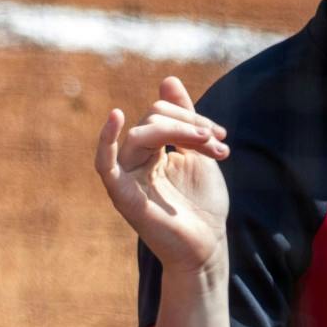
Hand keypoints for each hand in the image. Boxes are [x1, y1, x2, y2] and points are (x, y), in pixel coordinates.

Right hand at [94, 77, 231, 273]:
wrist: (207, 246)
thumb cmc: (202, 206)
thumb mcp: (198, 152)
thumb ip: (184, 118)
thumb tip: (167, 80)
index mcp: (150, 151)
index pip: (160, 114)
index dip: (192, 116)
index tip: (221, 136)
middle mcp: (134, 161)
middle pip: (152, 118)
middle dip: (189, 124)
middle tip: (218, 143)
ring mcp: (127, 177)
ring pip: (142, 133)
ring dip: (179, 130)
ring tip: (210, 146)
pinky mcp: (123, 195)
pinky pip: (105, 164)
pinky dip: (106, 139)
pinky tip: (116, 117)